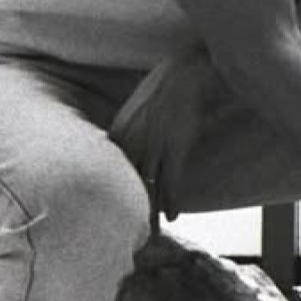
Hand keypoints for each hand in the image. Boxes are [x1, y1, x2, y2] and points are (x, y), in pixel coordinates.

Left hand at [109, 48, 229, 218]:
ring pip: (147, 189)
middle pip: (126, 186)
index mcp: (118, 133)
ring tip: (151, 234)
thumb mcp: (140, 103)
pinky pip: (171, 183)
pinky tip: (174, 217)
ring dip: (151, 214)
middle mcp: (130, 144)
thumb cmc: (167, 79)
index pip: (113, 172)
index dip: (116, 194)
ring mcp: (153, 147)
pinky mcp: (174, 149)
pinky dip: (173, 202)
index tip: (114, 212)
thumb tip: (136, 139)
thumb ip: (136, 124)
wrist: (187, 66)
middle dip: (128, 210)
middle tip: (128, 233)